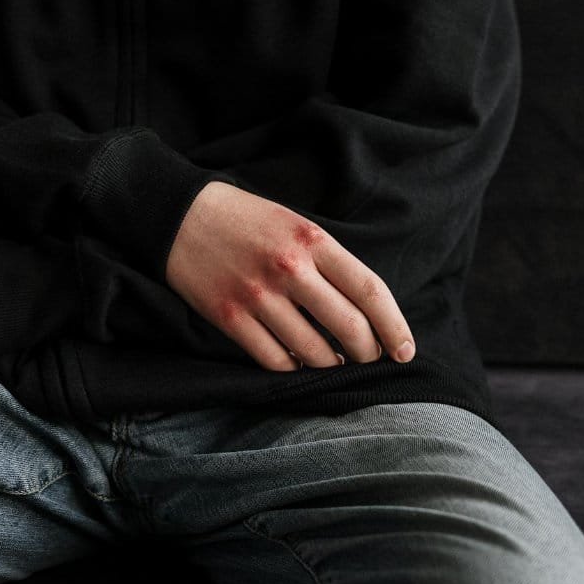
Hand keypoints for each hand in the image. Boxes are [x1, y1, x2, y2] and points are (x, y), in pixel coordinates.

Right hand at [165, 181, 415, 370]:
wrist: (178, 216)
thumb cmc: (245, 221)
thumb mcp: (295, 225)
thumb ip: (328, 262)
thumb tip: (363, 311)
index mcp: (312, 240)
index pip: (370, 291)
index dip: (395, 327)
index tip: (405, 351)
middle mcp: (289, 268)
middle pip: (349, 327)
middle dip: (367, 352)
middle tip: (368, 358)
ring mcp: (258, 296)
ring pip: (314, 351)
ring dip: (330, 364)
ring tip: (332, 360)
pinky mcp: (230, 317)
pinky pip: (275, 359)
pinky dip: (293, 367)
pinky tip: (297, 360)